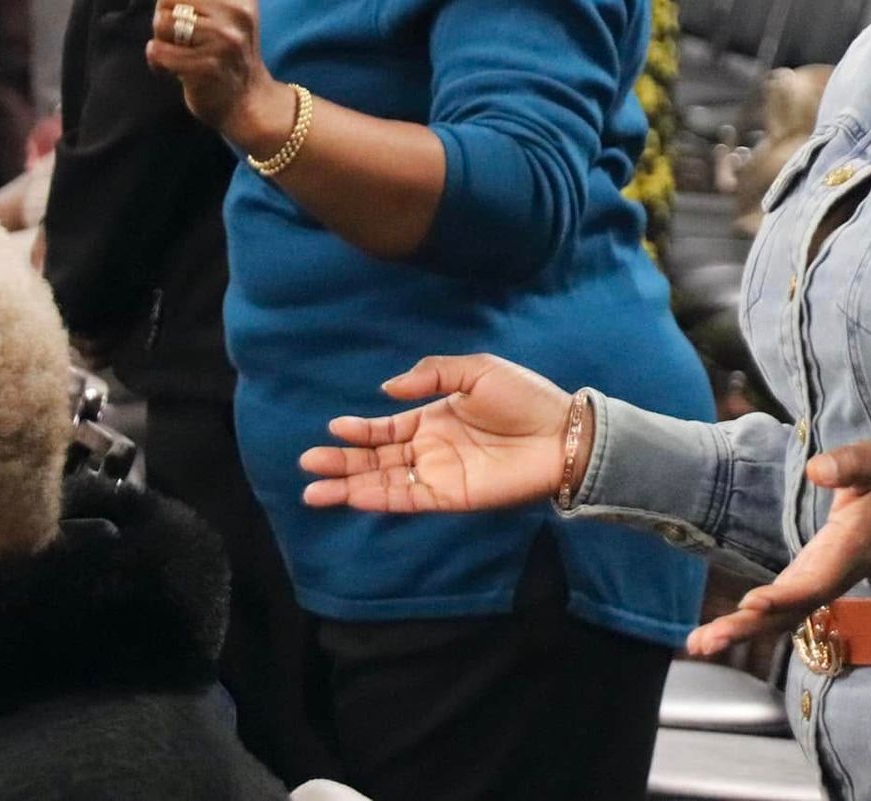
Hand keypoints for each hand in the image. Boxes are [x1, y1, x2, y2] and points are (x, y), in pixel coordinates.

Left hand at [143, 0, 277, 134]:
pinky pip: (158, 52)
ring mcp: (225, 39)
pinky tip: (176, 68)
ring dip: (162, 40)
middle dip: (166, 16)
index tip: (193, 11)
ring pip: (161, 23)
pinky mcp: (207, 65)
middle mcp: (238, 10)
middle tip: (187, 37)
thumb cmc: (226, 48)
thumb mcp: (212, 6)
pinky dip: (159, 62)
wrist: (247, 99)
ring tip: (183, 52)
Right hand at [300, 354, 575, 512]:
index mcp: (435, 418)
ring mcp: (439, 474)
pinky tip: (353, 495)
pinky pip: (408, 499)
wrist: (563, 433)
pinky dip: (379, 499)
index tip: (332, 427)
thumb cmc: (525, 398)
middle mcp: (431, 449)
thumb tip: (387, 389)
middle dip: (342, 462)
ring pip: (384, 482)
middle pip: (376, 459)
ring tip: (313, 489)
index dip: (360, 430)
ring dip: (349, 485)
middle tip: (308, 463)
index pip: (387, 429)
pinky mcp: (451, 497)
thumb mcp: (477, 371)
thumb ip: (432, 374)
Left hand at [685, 441, 870, 657]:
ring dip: (741, 632)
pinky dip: (749, 622)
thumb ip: (848, 464)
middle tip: (706, 642)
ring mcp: (819, 583)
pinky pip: (779, 609)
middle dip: (749, 627)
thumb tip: (816, 470)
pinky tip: (715, 634)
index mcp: (848, 549)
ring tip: (699, 645)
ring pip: (782, 616)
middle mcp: (832, 576)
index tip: (750, 604)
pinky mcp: (807, 581)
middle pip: (790, 611)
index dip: (784, 597)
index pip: (815, 581)